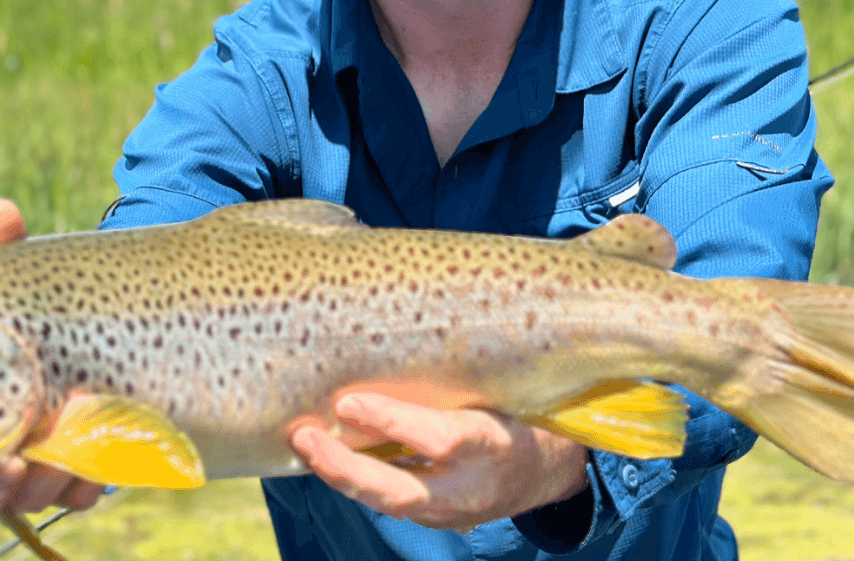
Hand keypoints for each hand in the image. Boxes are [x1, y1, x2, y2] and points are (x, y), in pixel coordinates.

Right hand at [0, 199, 107, 541]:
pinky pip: (66, 495)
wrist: (99, 314)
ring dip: (26, 490)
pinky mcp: (66, 468)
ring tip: (44, 453)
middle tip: (1, 469)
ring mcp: (14, 466)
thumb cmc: (21, 304)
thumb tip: (2, 212)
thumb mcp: (4, 279)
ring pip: (5, 506)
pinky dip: (75, 481)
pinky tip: (85, 462)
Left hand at [289, 393, 588, 532]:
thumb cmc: (518, 412)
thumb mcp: (499, 389)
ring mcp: (453, 512)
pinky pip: (391, 503)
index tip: (349, 401)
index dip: (393, 421)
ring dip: (341, 475)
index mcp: (494, 444)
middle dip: (346, 468)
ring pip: (389, 504)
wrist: (549, 469)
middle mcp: (472, 488)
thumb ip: (454, 379)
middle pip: (401, 492)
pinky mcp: (438, 520)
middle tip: (306, 436)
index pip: (440, 438)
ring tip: (304, 442)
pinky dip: (356, 481)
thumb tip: (391, 332)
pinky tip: (327, 456)